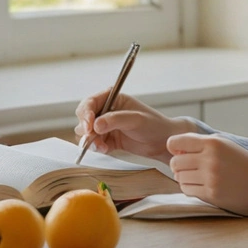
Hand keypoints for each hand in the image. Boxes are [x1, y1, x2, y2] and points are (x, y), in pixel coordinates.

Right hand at [74, 91, 196, 163]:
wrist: (163, 142)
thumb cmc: (153, 125)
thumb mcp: (136, 120)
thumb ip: (115, 120)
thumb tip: (95, 125)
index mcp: (112, 98)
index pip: (90, 103)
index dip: (85, 113)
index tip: (88, 126)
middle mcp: (106, 110)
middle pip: (84, 117)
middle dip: (86, 129)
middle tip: (91, 138)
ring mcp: (106, 125)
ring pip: (86, 132)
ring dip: (91, 140)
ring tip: (102, 146)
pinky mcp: (108, 139)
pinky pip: (94, 143)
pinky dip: (97, 147)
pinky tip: (106, 150)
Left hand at [167, 133, 247, 217]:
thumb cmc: (246, 165)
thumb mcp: (227, 146)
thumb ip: (202, 144)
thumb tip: (174, 148)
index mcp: (213, 142)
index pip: (175, 142)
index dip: (174, 148)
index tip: (181, 154)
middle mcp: (210, 158)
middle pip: (174, 162)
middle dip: (179, 166)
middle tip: (191, 169)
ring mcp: (210, 177)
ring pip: (179, 177)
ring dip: (185, 179)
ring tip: (200, 179)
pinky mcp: (212, 194)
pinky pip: (187, 190)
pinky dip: (191, 189)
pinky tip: (203, 187)